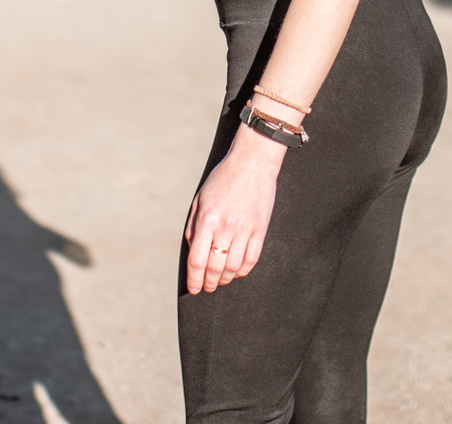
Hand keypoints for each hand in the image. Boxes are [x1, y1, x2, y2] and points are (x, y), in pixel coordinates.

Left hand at [184, 126, 286, 293]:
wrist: (252, 162)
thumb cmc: (223, 178)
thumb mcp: (200, 199)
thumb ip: (193, 226)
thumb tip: (191, 250)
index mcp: (207, 219)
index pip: (197, 260)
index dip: (194, 279)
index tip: (194, 288)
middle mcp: (225, 227)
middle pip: (214, 268)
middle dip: (208, 283)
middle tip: (206, 287)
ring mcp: (245, 229)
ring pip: (233, 268)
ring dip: (225, 280)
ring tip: (220, 281)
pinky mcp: (260, 229)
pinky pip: (251, 259)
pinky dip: (242, 271)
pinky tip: (236, 272)